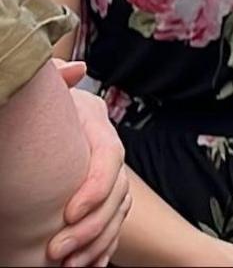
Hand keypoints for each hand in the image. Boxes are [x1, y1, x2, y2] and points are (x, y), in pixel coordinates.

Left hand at [47, 62, 129, 267]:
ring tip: (69, 264)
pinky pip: (113, 226)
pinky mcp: (99, 200)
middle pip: (118, 193)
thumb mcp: (42, 97)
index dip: (96, 186)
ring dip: (99, 243)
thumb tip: (76, 70)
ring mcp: (107, 177)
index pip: (110, 157)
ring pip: (119, 214)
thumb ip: (52, 80)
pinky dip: (104, 249)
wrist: (28, 126)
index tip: (67, 213)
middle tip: (57, 251)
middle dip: (92, 226)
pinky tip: (89, 266)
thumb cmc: (29, 112)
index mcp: (94, 126)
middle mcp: (106, 152)